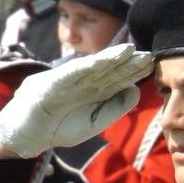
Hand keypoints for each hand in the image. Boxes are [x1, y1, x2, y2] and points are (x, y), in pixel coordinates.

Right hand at [0, 42, 153, 157]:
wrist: (31, 132)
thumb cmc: (62, 127)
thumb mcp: (96, 121)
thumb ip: (115, 108)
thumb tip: (136, 91)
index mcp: (97, 92)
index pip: (120, 79)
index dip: (135, 72)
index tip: (152, 65)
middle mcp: (87, 83)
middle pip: (113, 71)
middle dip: (130, 63)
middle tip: (149, 54)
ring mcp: (74, 80)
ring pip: (99, 68)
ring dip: (115, 59)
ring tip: (132, 50)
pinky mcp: (59, 80)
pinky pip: (80, 71)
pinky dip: (94, 63)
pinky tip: (108, 58)